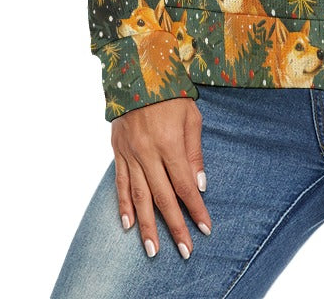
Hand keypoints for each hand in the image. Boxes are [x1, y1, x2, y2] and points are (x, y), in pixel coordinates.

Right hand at [111, 98, 212, 259]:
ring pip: (139, 196)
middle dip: (175, 226)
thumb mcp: (192, 116)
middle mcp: (148, 152)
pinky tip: (128, 225)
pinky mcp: (118, 151)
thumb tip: (199, 185)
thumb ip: (194, 152)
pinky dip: (123, 205)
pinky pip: (120, 183)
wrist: (139, 72)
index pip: (184, 185)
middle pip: (162, 197)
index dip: (195, 208)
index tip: (205, 228)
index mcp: (169, 143)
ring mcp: (130, 153)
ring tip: (153, 249)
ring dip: (147, 226)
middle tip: (185, 251)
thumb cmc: (172, 93)